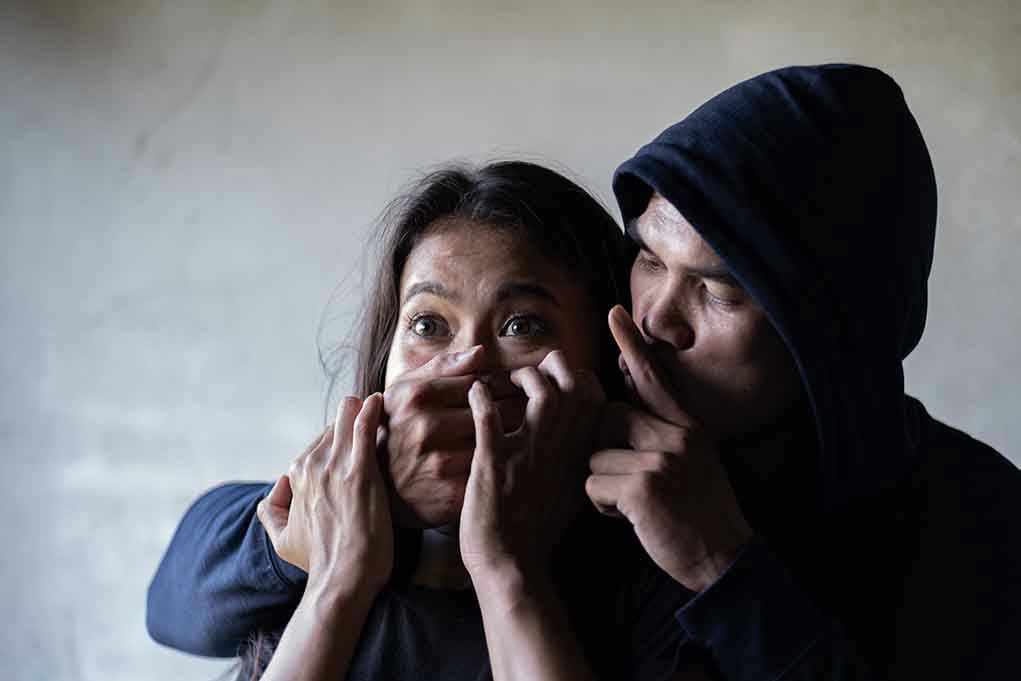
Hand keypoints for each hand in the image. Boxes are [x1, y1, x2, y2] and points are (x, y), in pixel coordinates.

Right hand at [257, 394, 392, 592]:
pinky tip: (377, 401)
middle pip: (332, 430)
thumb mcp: (281, 539)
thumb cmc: (319, 562)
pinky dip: (369, 412)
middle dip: (348, 420)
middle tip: (366, 410)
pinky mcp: (360, 473)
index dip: (335, 441)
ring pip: (345, 423)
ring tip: (372, 400)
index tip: (350, 436)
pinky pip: (362, 430)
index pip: (316, 445)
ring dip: (358, 410)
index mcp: (295, 478)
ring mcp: (335, 468)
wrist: (343, 578)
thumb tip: (276, 489)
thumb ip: (272, 511)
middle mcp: (312, 468)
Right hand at [382, 346, 523, 527]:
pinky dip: (501, 464)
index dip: (502, 385)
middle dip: (514, 408)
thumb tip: (481, 352)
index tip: (512, 389)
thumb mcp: (405, 389)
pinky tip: (504, 460)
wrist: (375, 481)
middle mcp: (427, 427)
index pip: (480, 382)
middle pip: (494, 411)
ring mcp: (439, 461)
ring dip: (513, 437)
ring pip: (497, 442)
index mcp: (419, 396)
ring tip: (518, 433)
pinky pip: (490, 471)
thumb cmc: (395, 426)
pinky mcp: (451, 491)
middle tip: (525, 409)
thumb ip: (443, 367)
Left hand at [460, 350, 604, 586]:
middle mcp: (564, 449)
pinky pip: (489, 417)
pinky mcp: (496, 462)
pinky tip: (474, 392)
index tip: (556, 380)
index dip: (574, 376)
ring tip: (502, 381)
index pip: (593, 394)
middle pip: (572, 383)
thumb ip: (578, 457)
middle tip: (530, 374)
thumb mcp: (573, 491)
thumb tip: (579, 430)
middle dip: (552, 366)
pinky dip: (480, 397)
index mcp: (583, 453)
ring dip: (521, 377)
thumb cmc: (537, 529)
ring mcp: (531, 453)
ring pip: (540, 391)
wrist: (512, 564)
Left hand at [585, 307, 752, 591]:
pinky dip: (604, 506)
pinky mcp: (643, 486)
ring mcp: (662, 459)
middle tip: (630, 481)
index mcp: (688, 428)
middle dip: (605, 449)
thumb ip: (665, 433)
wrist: (725, 559)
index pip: (654, 379)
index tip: (614, 313)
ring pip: (595, 455)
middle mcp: (677, 436)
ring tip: (636, 504)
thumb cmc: (702, 515)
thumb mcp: (696, 462)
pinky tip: (634, 518)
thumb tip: (624, 404)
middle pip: (608, 417)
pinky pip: (594, 484)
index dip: (632, 346)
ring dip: (604, 483)